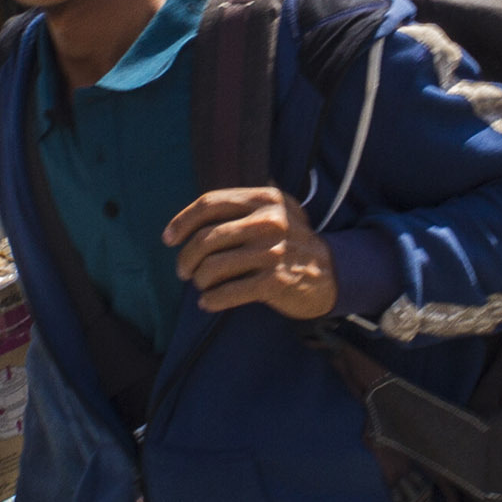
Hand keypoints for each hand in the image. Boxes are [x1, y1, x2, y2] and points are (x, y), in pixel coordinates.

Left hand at [166, 185, 339, 319]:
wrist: (332, 273)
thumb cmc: (291, 243)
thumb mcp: (277, 211)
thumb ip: (243, 205)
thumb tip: (194, 214)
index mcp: (265, 198)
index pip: (210, 203)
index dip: (182, 221)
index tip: (168, 239)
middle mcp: (269, 221)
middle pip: (206, 238)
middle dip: (186, 258)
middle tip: (184, 271)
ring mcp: (272, 251)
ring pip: (213, 266)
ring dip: (199, 280)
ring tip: (201, 286)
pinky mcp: (274, 281)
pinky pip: (228, 292)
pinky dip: (212, 299)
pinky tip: (209, 302)